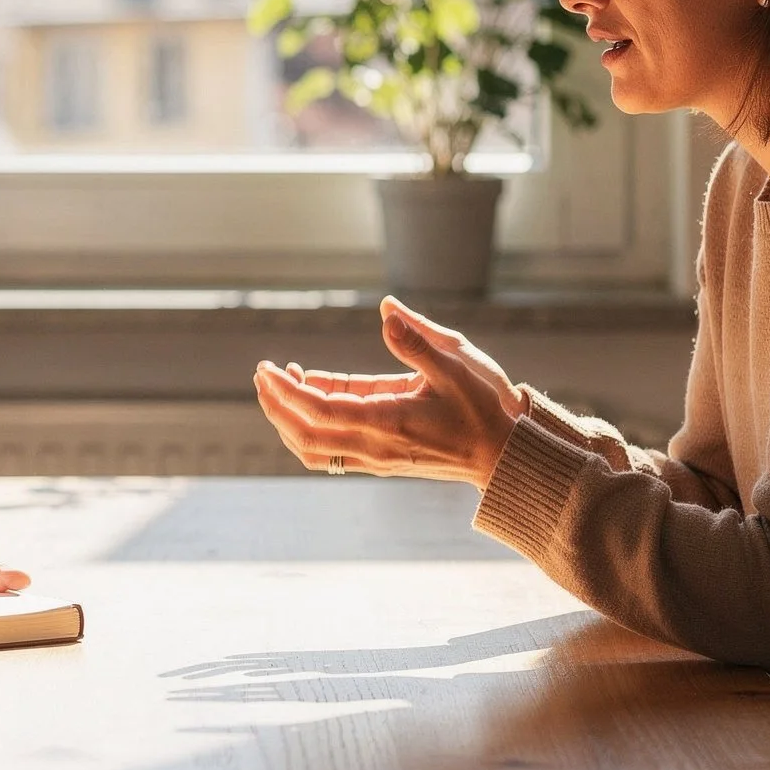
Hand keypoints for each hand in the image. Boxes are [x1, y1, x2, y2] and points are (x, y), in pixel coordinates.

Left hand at [253, 296, 525, 485]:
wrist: (506, 456)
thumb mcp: (457, 364)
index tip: (267, 370)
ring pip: (315, 450)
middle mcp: (376, 446)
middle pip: (306, 436)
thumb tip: (386, 310)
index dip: (287, 392)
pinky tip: (313, 394)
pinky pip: (333, 452)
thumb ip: (417, 339)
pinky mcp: (382, 459)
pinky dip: (311, 428)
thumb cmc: (485, 407)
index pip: (320, 411)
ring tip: (279, 386)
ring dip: (289, 422)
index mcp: (388, 421)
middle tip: (263, 374)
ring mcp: (378, 457)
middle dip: (277, 406)